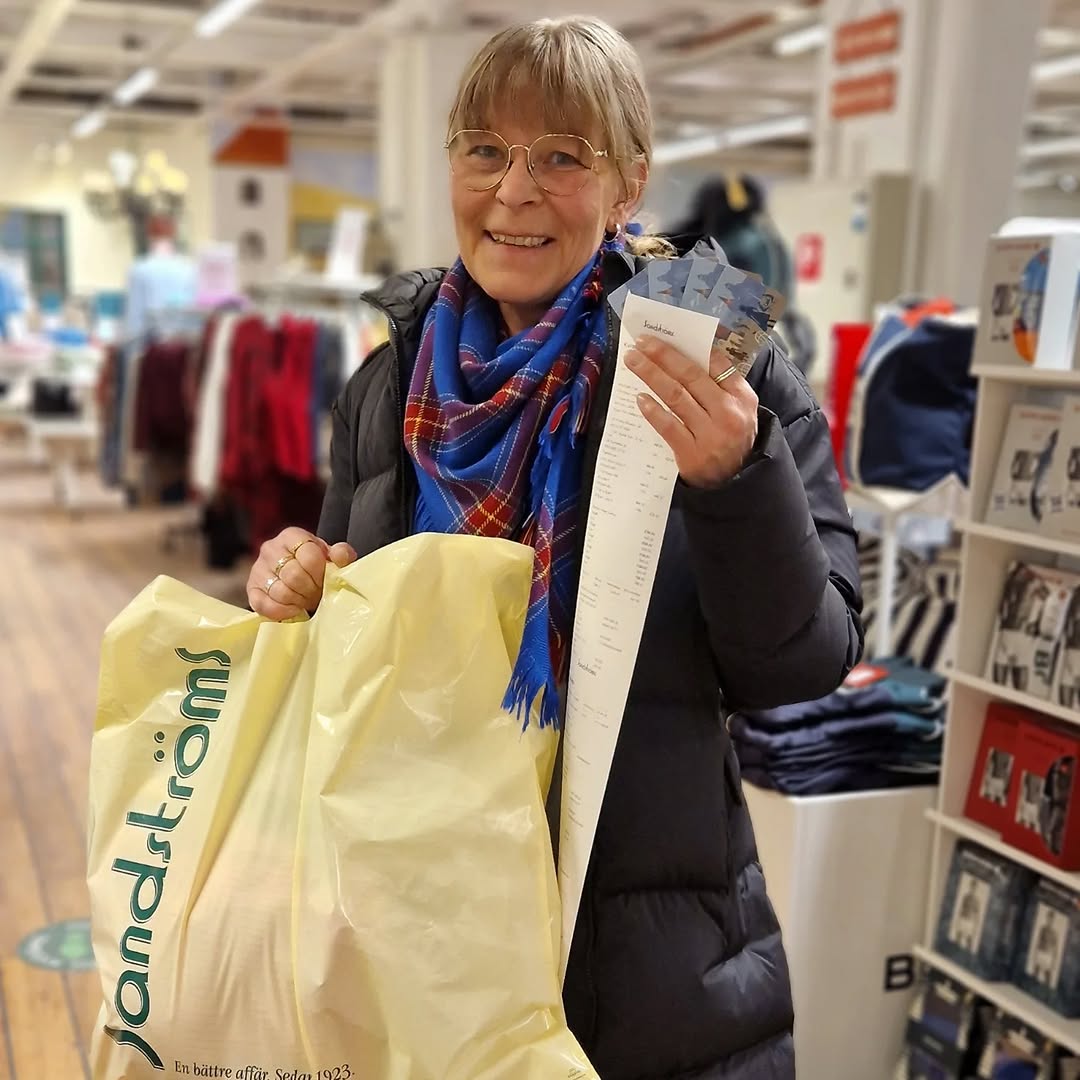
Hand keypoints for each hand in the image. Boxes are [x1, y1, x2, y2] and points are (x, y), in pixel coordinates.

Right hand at [246, 527, 356, 619]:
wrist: (301, 581)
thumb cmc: (318, 568)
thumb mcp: (333, 558)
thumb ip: (341, 554)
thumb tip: (340, 556)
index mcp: (292, 535)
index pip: (309, 556)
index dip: (321, 574)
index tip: (326, 581)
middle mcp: (270, 548)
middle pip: (293, 575)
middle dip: (310, 590)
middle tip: (317, 595)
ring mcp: (258, 569)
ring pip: (279, 591)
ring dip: (298, 602)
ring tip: (306, 602)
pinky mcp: (251, 590)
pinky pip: (263, 605)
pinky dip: (282, 612)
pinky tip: (293, 611)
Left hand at [625, 335, 758, 487]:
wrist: (735, 482)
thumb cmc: (732, 440)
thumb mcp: (739, 410)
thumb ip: (720, 386)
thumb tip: (685, 356)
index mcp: (742, 397)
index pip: (716, 363)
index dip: (689, 346)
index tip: (667, 335)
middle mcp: (728, 412)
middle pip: (691, 375)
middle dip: (663, 355)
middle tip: (641, 342)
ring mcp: (710, 434)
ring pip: (676, 396)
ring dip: (651, 374)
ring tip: (633, 361)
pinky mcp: (692, 453)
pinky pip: (668, 426)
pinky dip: (653, 410)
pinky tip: (640, 398)